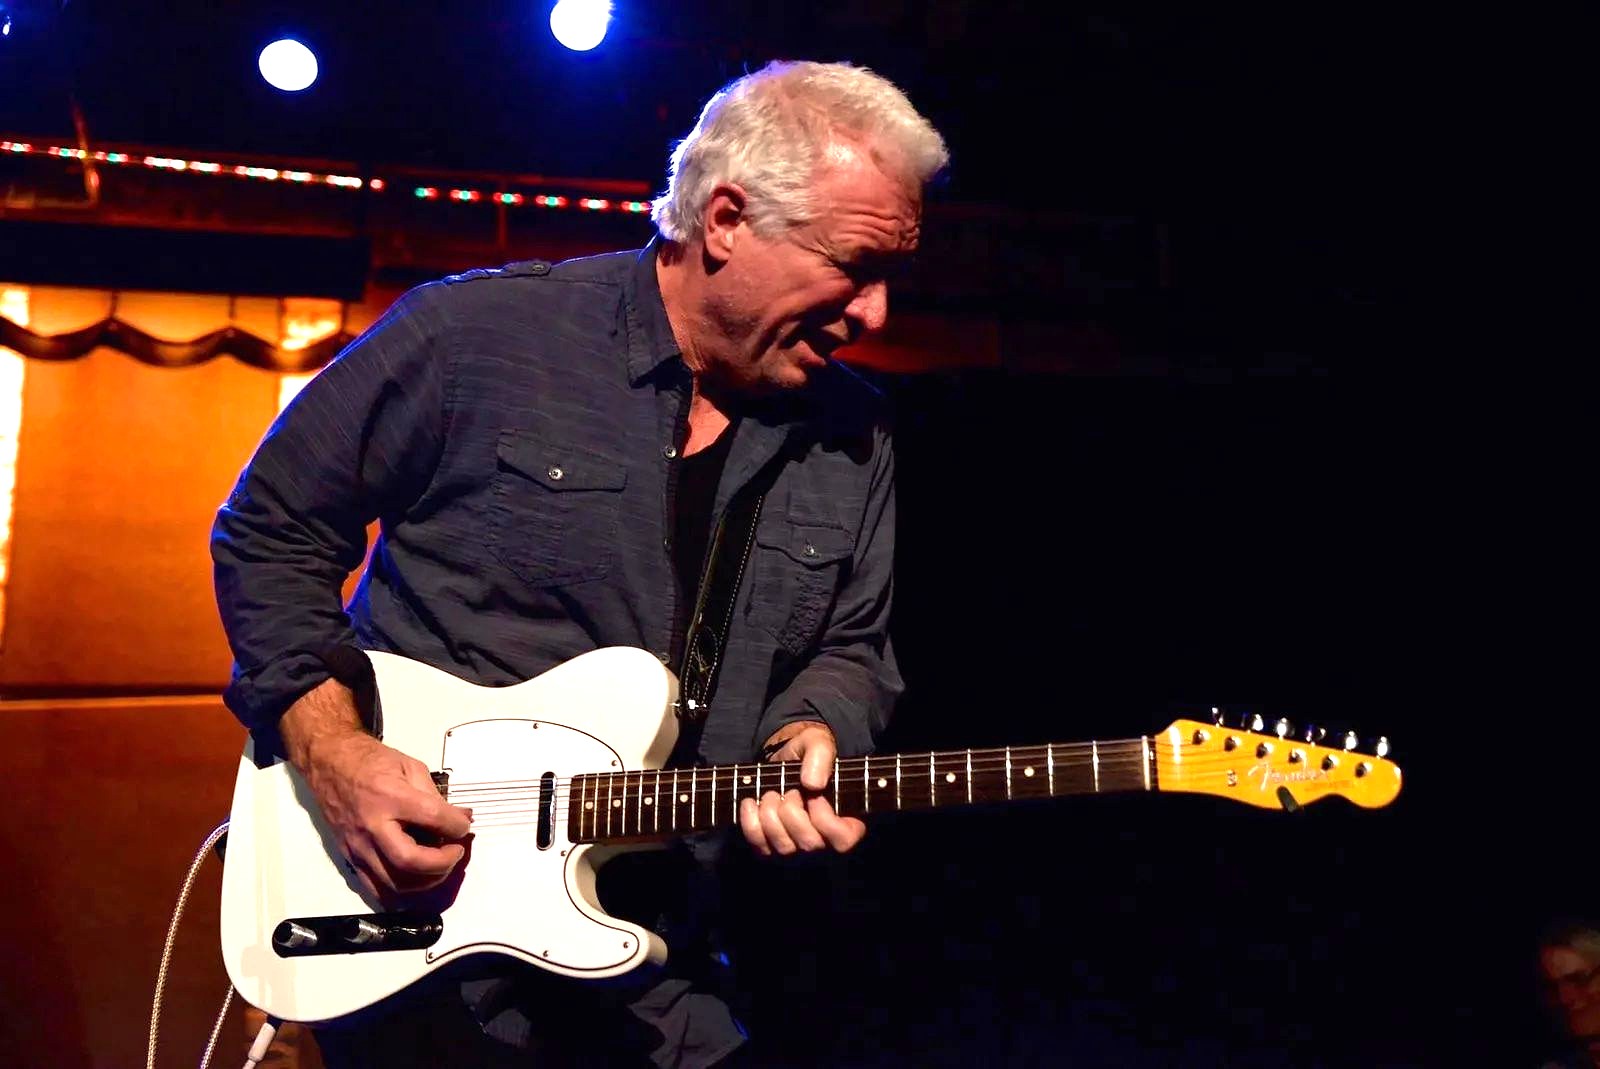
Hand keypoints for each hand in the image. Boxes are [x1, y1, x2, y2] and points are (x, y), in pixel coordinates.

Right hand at [281, 680, 472, 900]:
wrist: (328, 764)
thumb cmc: (368, 761)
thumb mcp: (409, 767)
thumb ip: (435, 796)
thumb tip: (460, 817)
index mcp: (389, 796)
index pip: (432, 819)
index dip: (457, 826)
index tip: (464, 825)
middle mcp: (372, 826)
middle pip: (410, 862)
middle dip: (442, 862)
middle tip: (454, 850)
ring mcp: (358, 846)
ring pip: (395, 882)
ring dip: (426, 880)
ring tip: (439, 863)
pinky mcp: (350, 857)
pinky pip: (375, 888)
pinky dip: (401, 891)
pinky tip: (416, 878)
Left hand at [738, 720, 865, 856]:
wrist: (782, 760)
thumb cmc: (807, 755)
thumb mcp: (817, 743)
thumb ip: (821, 756)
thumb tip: (813, 784)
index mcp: (847, 821)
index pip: (843, 840)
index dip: (825, 818)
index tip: (814, 795)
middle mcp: (824, 842)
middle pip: (809, 844)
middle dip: (792, 811)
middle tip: (789, 791)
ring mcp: (797, 848)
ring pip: (784, 847)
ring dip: (771, 815)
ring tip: (771, 794)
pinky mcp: (771, 847)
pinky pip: (760, 845)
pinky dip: (750, 822)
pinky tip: (751, 802)